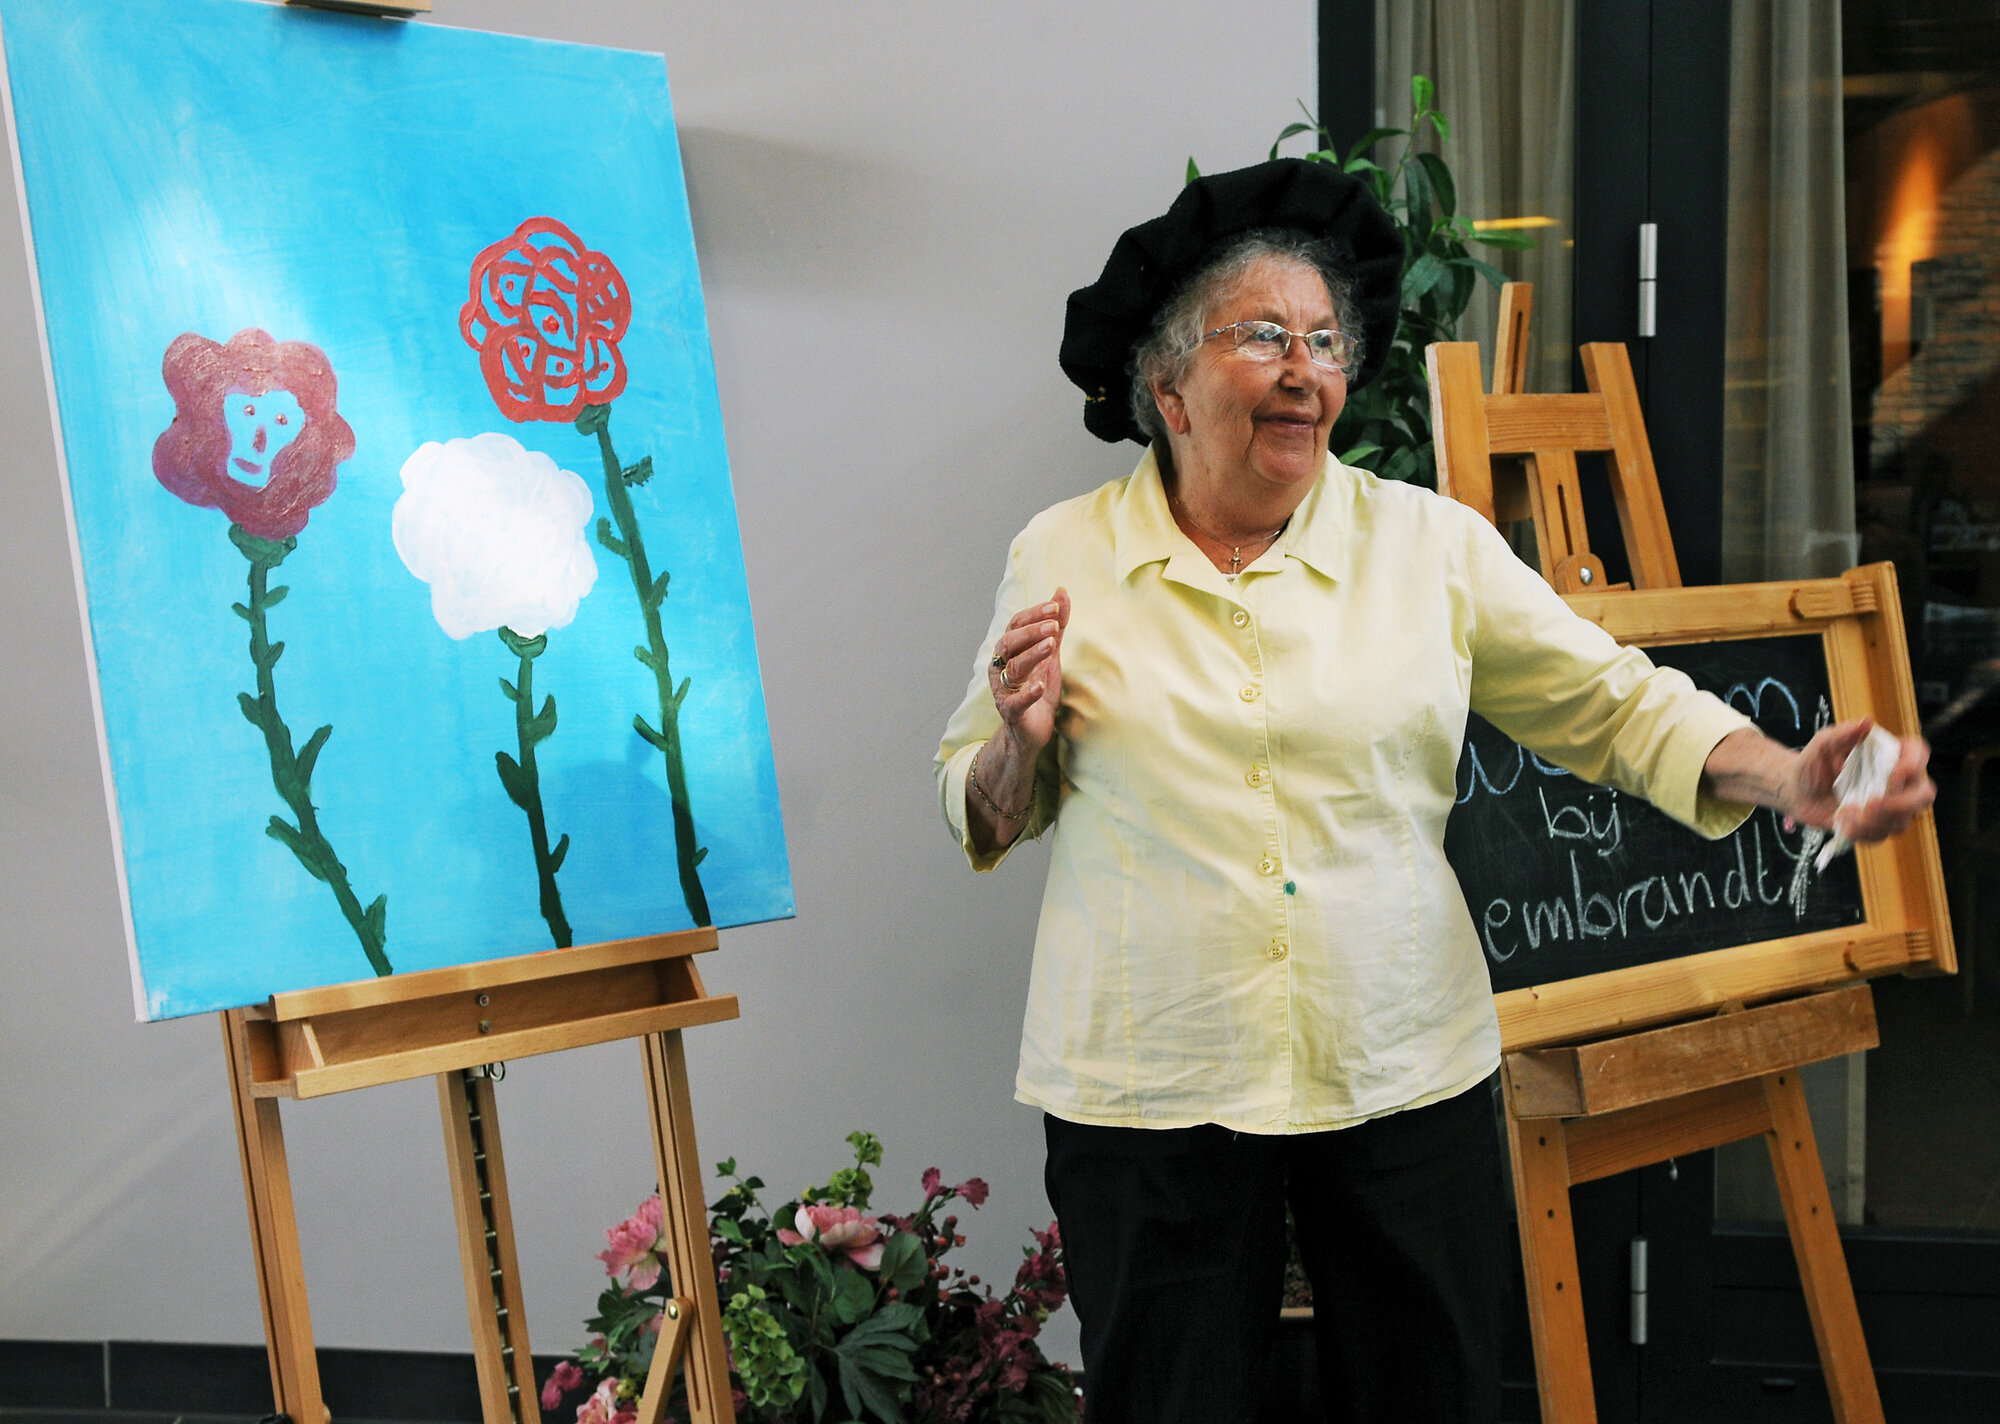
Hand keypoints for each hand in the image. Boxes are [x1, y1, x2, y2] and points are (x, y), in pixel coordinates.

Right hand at [989, 588, 1070, 758]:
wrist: (1030, 732)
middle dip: (1031, 631)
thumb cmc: (1038, 690)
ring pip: (1013, 669)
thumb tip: (1062, 591)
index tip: (1056, 606)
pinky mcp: (1011, 712)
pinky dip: (1028, 693)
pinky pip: (1015, 702)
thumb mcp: (1050, 655)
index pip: (1016, 625)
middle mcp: (1001, 667)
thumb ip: (1056, 627)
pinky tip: (1040, 685)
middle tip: (1054, 624)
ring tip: (1052, 645)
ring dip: (1032, 655)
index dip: (1034, 614)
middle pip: (1009, 643)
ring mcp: (1004, 690)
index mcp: (1009, 651)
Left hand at [1784, 718, 1934, 840]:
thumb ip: (1843, 733)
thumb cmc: (1814, 762)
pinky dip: (1860, 832)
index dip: (1915, 764)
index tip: (1895, 772)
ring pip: (1902, 821)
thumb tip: (1866, 722)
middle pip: (1925, 794)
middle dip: (1904, 803)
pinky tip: (1842, 821)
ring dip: (1873, 821)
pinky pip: (1880, 836)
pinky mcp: (1876, 826)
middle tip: (1871, 804)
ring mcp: (1890, 806)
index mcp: (1889, 754)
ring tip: (1844, 812)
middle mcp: (1897, 781)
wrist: (1797, 791)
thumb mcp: (1822, 744)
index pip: (1919, 753)